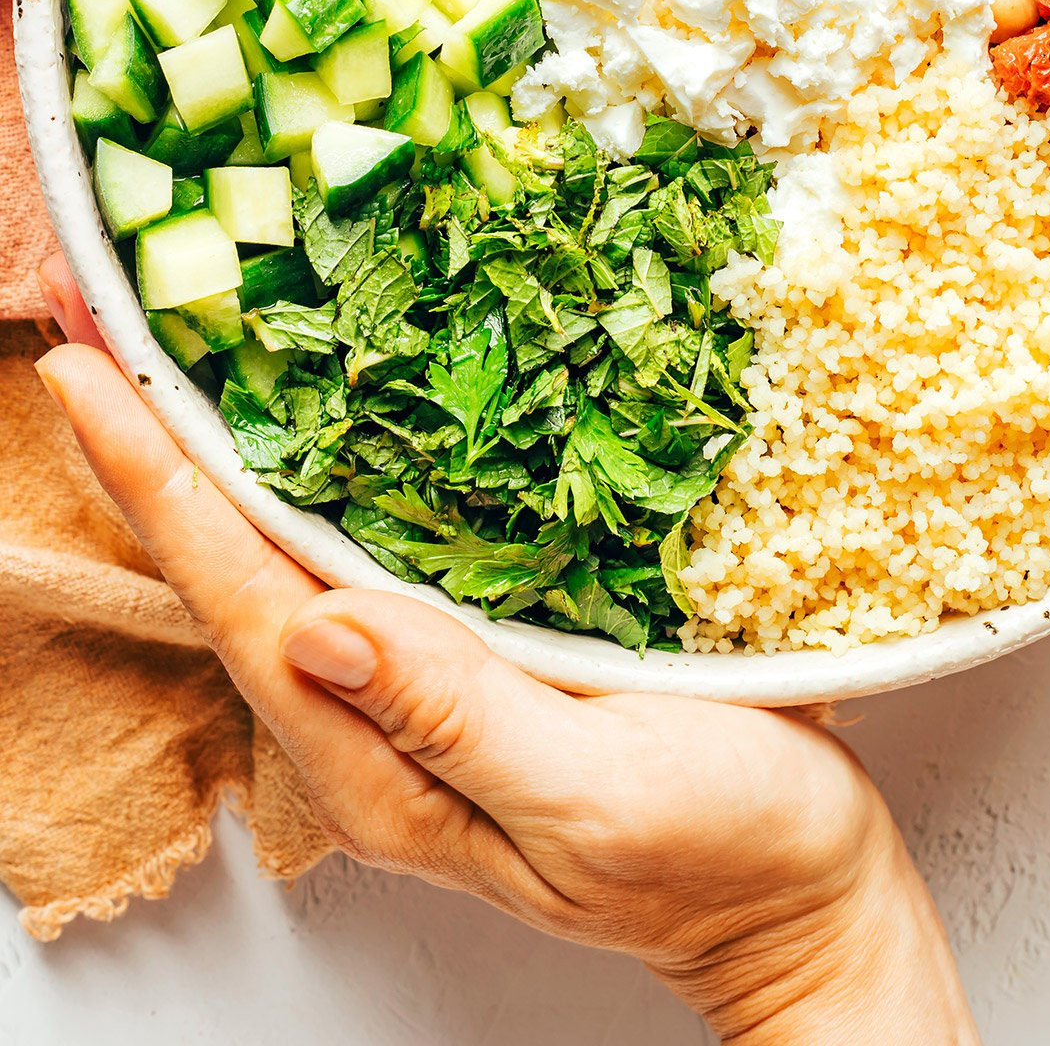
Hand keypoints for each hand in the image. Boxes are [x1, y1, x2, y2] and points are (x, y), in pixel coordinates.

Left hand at [35, 257, 976, 1045]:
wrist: (802, 897)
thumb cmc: (722, 857)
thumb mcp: (595, 798)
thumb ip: (457, 719)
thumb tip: (319, 628)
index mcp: (385, 762)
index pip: (240, 599)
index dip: (157, 481)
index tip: (84, 376)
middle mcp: (379, 717)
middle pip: (232, 564)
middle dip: (151, 442)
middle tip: (86, 316)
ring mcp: (426, 684)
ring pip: (289, 546)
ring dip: (214, 440)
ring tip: (157, 339)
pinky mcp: (481, 649)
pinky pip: (371, 542)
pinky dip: (318, 462)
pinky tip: (310, 406)